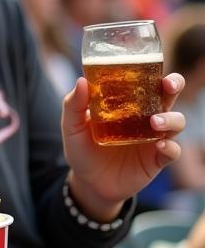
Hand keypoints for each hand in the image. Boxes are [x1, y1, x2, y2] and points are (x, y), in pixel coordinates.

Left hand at [61, 73, 184, 219]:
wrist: (87, 182)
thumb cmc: (81, 149)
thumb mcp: (71, 126)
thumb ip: (73, 105)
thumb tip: (82, 80)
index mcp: (127, 103)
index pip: (145, 81)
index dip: (153, 70)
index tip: (152, 65)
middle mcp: (144, 117)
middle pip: (168, 95)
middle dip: (174, 85)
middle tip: (168, 85)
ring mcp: (153, 138)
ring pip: (176, 122)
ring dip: (171, 119)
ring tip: (155, 122)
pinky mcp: (156, 159)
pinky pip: (172, 151)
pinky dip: (170, 147)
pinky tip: (160, 146)